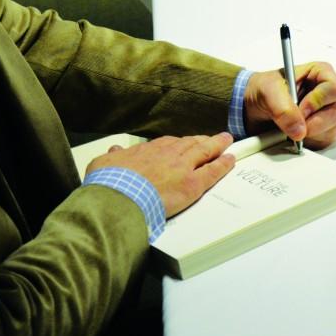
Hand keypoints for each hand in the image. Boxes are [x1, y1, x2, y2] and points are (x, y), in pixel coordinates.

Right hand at [87, 132, 235, 216]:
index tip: (184, 143)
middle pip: (190, 144)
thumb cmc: (109, 183)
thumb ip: (113, 156)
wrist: (118, 196)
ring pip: (204, 152)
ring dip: (216, 146)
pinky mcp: (192, 184)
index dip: (179, 143)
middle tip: (212, 139)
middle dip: (202, 140)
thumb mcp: (104, 163)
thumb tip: (113, 150)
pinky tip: (231, 159)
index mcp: (148, 150)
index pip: (168, 143)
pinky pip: (213, 171)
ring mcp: (183, 168)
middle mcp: (168, 154)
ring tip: (225, 142)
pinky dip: (224, 164)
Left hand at [243, 61, 335, 149]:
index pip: (334, 88)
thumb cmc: (262, 90)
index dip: (318, 101)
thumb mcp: (267, 90)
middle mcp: (326, 95)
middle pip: (335, 113)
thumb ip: (282, 107)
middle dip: (312, 122)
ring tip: (289, 127)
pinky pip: (324, 143)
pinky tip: (293, 135)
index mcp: (320, 74)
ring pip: (331, 130)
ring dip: (309, 134)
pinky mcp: (321, 133)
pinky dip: (308, 143)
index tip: (300, 108)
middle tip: (292, 124)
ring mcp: (325, 115)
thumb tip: (299, 130)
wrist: (251, 108)